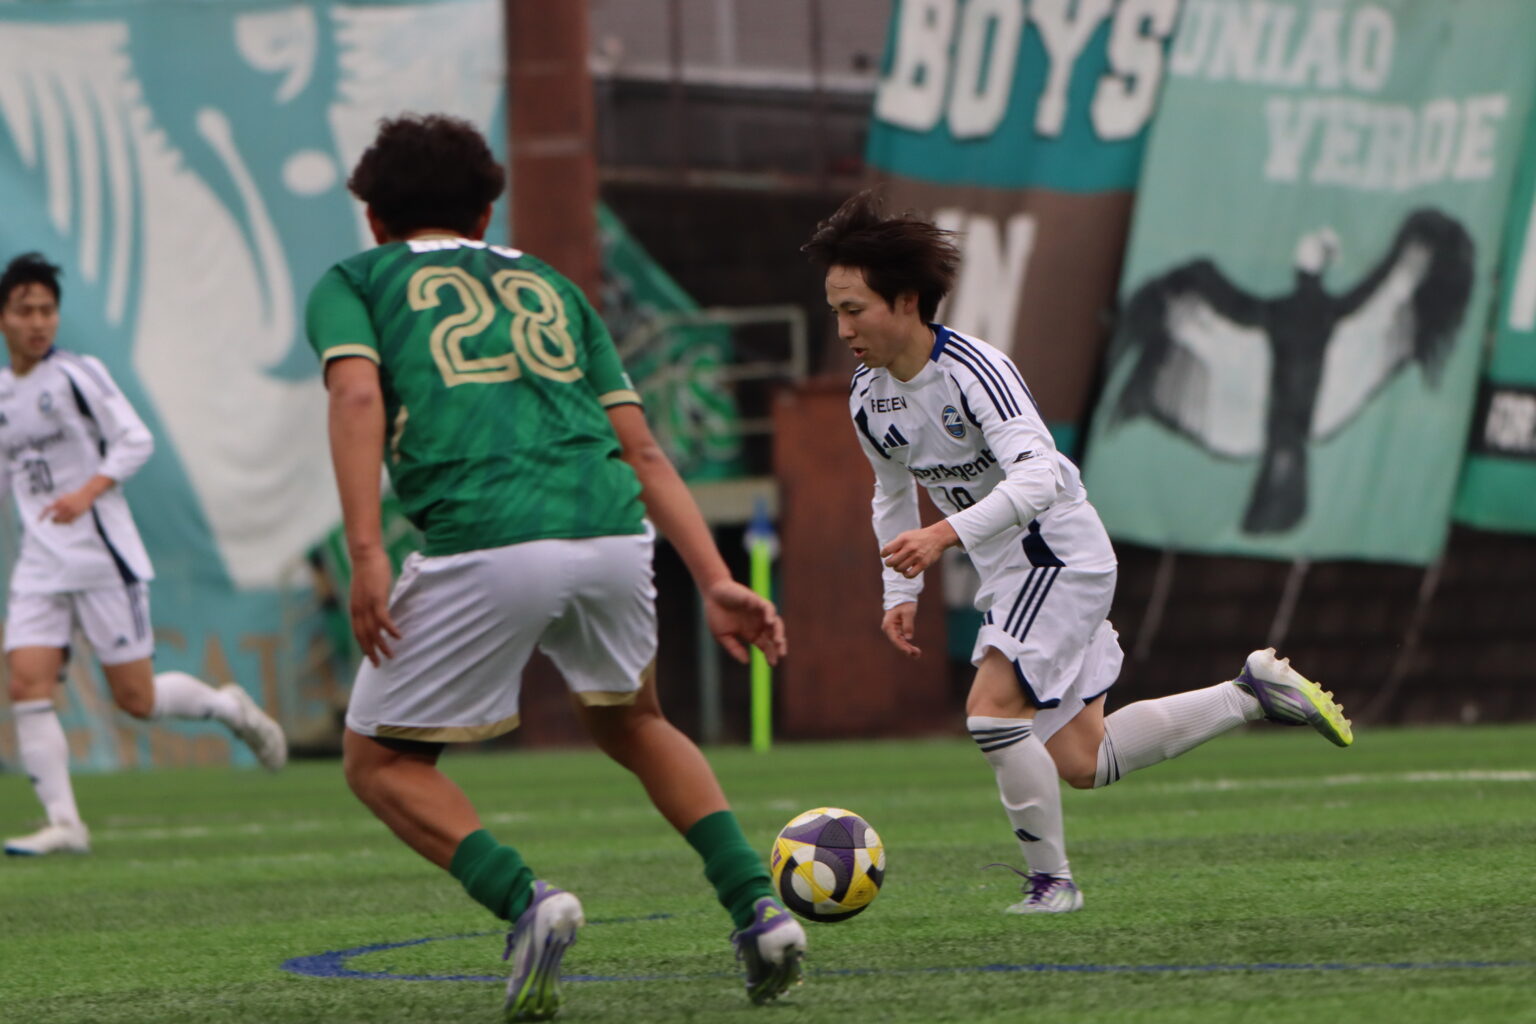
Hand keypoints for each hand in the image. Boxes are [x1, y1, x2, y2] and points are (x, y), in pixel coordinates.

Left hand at [39, 488, 95, 524]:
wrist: (86, 494)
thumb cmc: (75, 495)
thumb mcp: (64, 497)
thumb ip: (57, 503)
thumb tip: (51, 509)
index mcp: (59, 501)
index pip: (47, 509)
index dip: (42, 515)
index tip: (39, 520)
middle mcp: (64, 506)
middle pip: (54, 518)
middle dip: (53, 520)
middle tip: (53, 520)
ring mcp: (70, 511)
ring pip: (61, 521)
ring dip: (59, 522)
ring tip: (59, 521)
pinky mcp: (76, 514)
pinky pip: (69, 521)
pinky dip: (66, 522)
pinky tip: (66, 521)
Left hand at [349, 546, 400, 665]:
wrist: (364, 554)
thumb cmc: (368, 569)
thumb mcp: (366, 589)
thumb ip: (369, 601)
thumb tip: (378, 607)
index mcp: (355, 608)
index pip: (357, 633)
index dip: (363, 647)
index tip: (370, 657)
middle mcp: (358, 610)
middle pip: (364, 637)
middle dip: (371, 652)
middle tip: (379, 664)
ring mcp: (366, 605)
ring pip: (373, 631)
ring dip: (382, 645)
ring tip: (391, 655)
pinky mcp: (377, 598)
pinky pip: (383, 619)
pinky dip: (390, 629)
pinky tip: (398, 636)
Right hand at [702, 579, 786, 666]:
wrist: (712, 594)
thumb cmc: (716, 613)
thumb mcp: (723, 636)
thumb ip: (734, 649)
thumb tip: (746, 662)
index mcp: (752, 633)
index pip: (766, 645)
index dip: (770, 654)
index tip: (772, 663)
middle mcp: (758, 623)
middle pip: (774, 636)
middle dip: (779, 645)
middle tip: (780, 654)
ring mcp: (759, 612)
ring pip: (775, 623)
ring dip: (778, 632)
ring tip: (778, 642)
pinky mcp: (757, 601)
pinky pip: (768, 608)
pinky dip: (770, 614)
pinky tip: (769, 622)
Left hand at [880, 521, 958, 578]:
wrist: (937, 537)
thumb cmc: (918, 537)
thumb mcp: (906, 536)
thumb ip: (896, 545)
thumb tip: (887, 556)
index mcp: (903, 539)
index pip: (886, 550)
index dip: (883, 554)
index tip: (885, 555)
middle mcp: (910, 547)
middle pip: (892, 562)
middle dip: (889, 563)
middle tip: (891, 563)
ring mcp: (917, 556)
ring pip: (899, 569)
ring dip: (897, 569)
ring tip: (899, 566)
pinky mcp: (924, 564)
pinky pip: (910, 575)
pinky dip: (906, 575)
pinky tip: (906, 571)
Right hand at [881, 602, 920, 657]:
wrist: (903, 595)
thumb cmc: (904, 603)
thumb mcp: (908, 612)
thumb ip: (908, 625)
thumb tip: (908, 638)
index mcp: (888, 625)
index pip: (895, 639)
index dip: (902, 646)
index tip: (910, 652)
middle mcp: (889, 629)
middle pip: (897, 643)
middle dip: (907, 649)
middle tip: (918, 654)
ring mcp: (893, 630)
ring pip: (900, 643)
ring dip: (908, 649)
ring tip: (918, 654)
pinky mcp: (898, 630)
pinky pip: (902, 640)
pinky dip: (908, 645)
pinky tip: (916, 651)